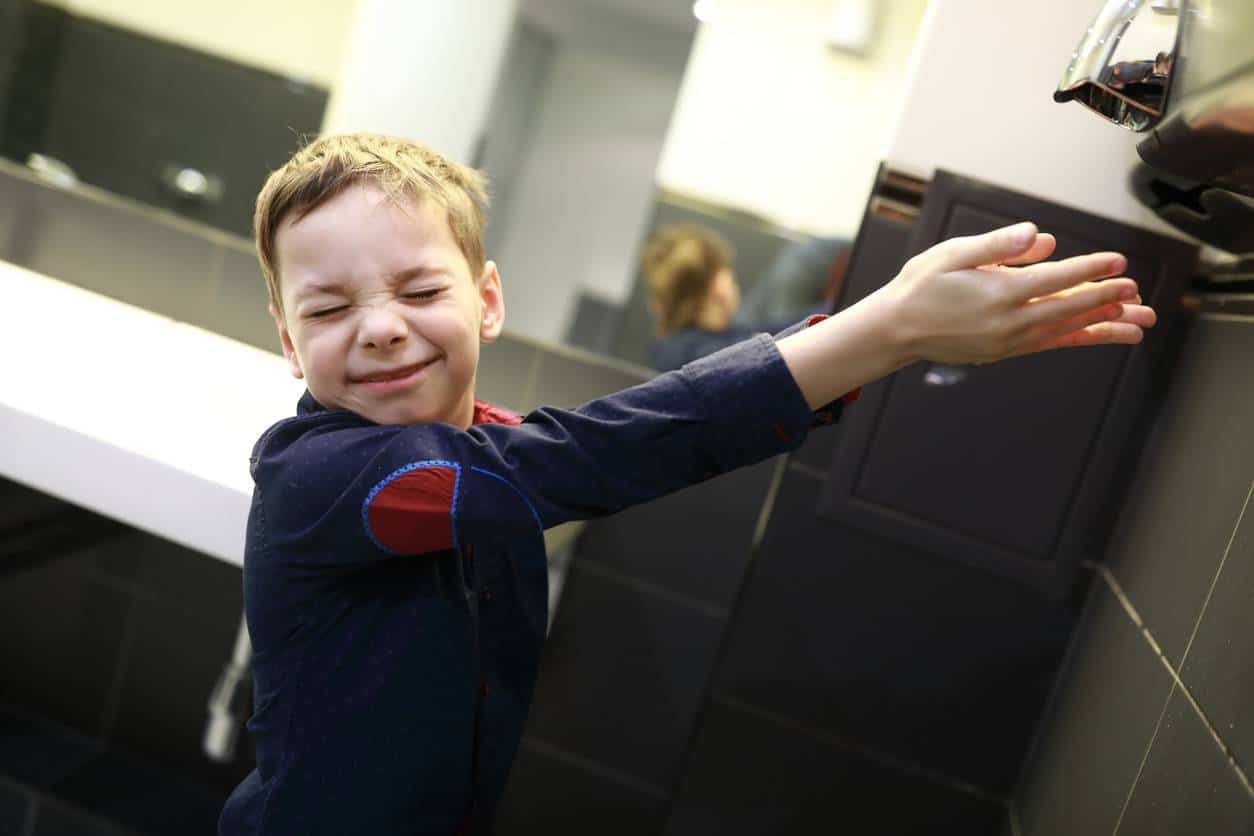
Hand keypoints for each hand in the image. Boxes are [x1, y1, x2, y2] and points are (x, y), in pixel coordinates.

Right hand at [882, 222, 1156, 364]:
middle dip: (1106, 297)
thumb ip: (998, 244)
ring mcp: (1009, 340)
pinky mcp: (1006, 351)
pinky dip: (1080, 338)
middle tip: (1137, 290)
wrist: (897, 330)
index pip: (1056, 278)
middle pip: (1069, 307)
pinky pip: (1052, 344)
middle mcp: (1009, 321)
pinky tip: (1103, 334)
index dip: (1091, 269)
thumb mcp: (953, 253)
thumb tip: (1040, 236)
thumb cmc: (921, 285)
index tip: (1118, 261)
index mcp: (998, 292)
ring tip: (1139, 321)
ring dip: (1105, 324)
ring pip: (1067, 330)